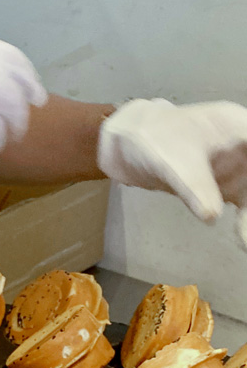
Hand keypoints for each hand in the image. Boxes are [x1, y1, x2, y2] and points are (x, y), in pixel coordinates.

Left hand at [99, 98, 246, 246]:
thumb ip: (193, 187)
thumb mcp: (172, 163)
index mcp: (237, 127)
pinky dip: (246, 221)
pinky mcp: (226, 186)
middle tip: (246, 226)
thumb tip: (212, 216)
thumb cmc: (153, 141)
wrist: (131, 147)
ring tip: (245, 240)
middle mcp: (244, 147)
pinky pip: (245, 205)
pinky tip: (243, 240)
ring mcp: (238, 167)